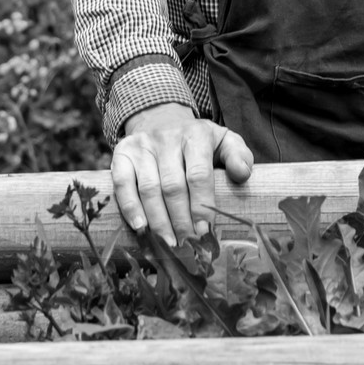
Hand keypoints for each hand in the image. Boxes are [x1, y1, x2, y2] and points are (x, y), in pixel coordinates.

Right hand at [110, 103, 253, 246]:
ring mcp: (142, 146)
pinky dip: (130, 207)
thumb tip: (241, 174)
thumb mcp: (223, 140)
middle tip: (188, 245)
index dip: (201, 206)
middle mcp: (166, 138)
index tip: (205, 232)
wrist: (161, 118)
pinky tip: (140, 227)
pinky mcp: (122, 153)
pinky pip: (122, 183)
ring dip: (158, 221)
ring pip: (149, 189)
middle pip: (172, 186)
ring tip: (169, 244)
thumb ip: (238, 156)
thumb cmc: (197, 141)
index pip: (198, 175)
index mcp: (195, 135)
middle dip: (180, 221)